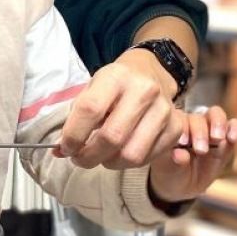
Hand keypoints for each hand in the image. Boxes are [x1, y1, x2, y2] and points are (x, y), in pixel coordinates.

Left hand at [57, 48, 182, 168]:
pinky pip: (148, 159)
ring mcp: (163, 109)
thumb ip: (75, 119)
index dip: (73, 135)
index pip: (90, 110)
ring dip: (109, 163)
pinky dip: (129, 163)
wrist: (149, 72)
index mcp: (115, 77)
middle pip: (112, 137)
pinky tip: (120, 153)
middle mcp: (143, 90)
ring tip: (100, 157)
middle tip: (79, 159)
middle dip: (89, 156)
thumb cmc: (114, 84)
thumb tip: (60, 151)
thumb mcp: (91, 89)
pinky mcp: (176, 126)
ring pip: (132, 154)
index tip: (65, 148)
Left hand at [149, 106, 236, 202]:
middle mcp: (190, 124)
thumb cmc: (171, 172)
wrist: (183, 184)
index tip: (183, 142)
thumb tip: (179, 154)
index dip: (182, 129)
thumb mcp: (170, 170)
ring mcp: (209, 129)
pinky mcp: (226, 138)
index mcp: (172, 127)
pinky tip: (233, 138)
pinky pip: (233, 126)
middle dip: (200, 132)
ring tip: (218, 139)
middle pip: (197, 117)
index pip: (178, 120)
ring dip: (218, 124)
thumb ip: (174, 161)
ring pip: (216, 115)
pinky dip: (235, 128)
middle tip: (201, 150)